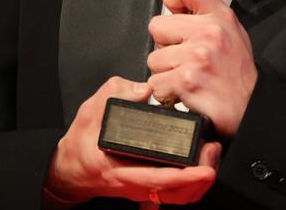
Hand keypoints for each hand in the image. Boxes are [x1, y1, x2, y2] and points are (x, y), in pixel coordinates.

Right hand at [45, 76, 220, 204]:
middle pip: (173, 191)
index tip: (202, 168)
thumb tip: (143, 89)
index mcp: (119, 169)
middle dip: (198, 179)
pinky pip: (173, 194)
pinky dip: (190, 186)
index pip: (155, 176)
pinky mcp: (147, 186)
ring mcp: (141, 188)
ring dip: (197, 184)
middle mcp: (133, 183)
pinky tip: (203, 170)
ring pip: (176, 196)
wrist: (71, 167)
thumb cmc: (81, 142)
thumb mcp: (91, 111)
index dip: (182, 176)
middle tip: (214, 158)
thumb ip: (116, 94)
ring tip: (212, 161)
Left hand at [147, 0, 257, 138]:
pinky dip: (166, 92)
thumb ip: (206, 15)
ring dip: (165, 73)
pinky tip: (185, 92)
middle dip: (166, 46)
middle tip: (184, 58)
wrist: (250, 107)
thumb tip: (176, 7)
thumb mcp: (232, 32)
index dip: (173, 0)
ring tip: (188, 77)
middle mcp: (209, 32)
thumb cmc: (239, 73)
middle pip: (157, 26)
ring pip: (154, 59)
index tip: (176, 14)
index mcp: (220, 16)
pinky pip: (156, 84)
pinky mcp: (186, 80)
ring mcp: (196, 56)